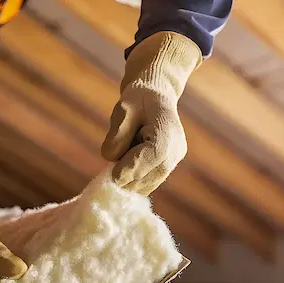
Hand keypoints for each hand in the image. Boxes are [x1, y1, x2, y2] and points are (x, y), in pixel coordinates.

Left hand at [102, 32, 201, 195]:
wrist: (153, 98)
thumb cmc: (137, 101)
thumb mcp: (124, 109)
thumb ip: (118, 133)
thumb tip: (111, 158)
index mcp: (168, 131)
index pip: (154, 155)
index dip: (133, 167)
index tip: (113, 176)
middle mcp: (176, 150)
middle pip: (152, 174)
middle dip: (128, 178)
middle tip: (107, 174)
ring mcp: (173, 161)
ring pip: (148, 183)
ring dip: (129, 181)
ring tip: (116, 165)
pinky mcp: (166, 169)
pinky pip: (147, 183)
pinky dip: (133, 182)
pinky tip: (123, 171)